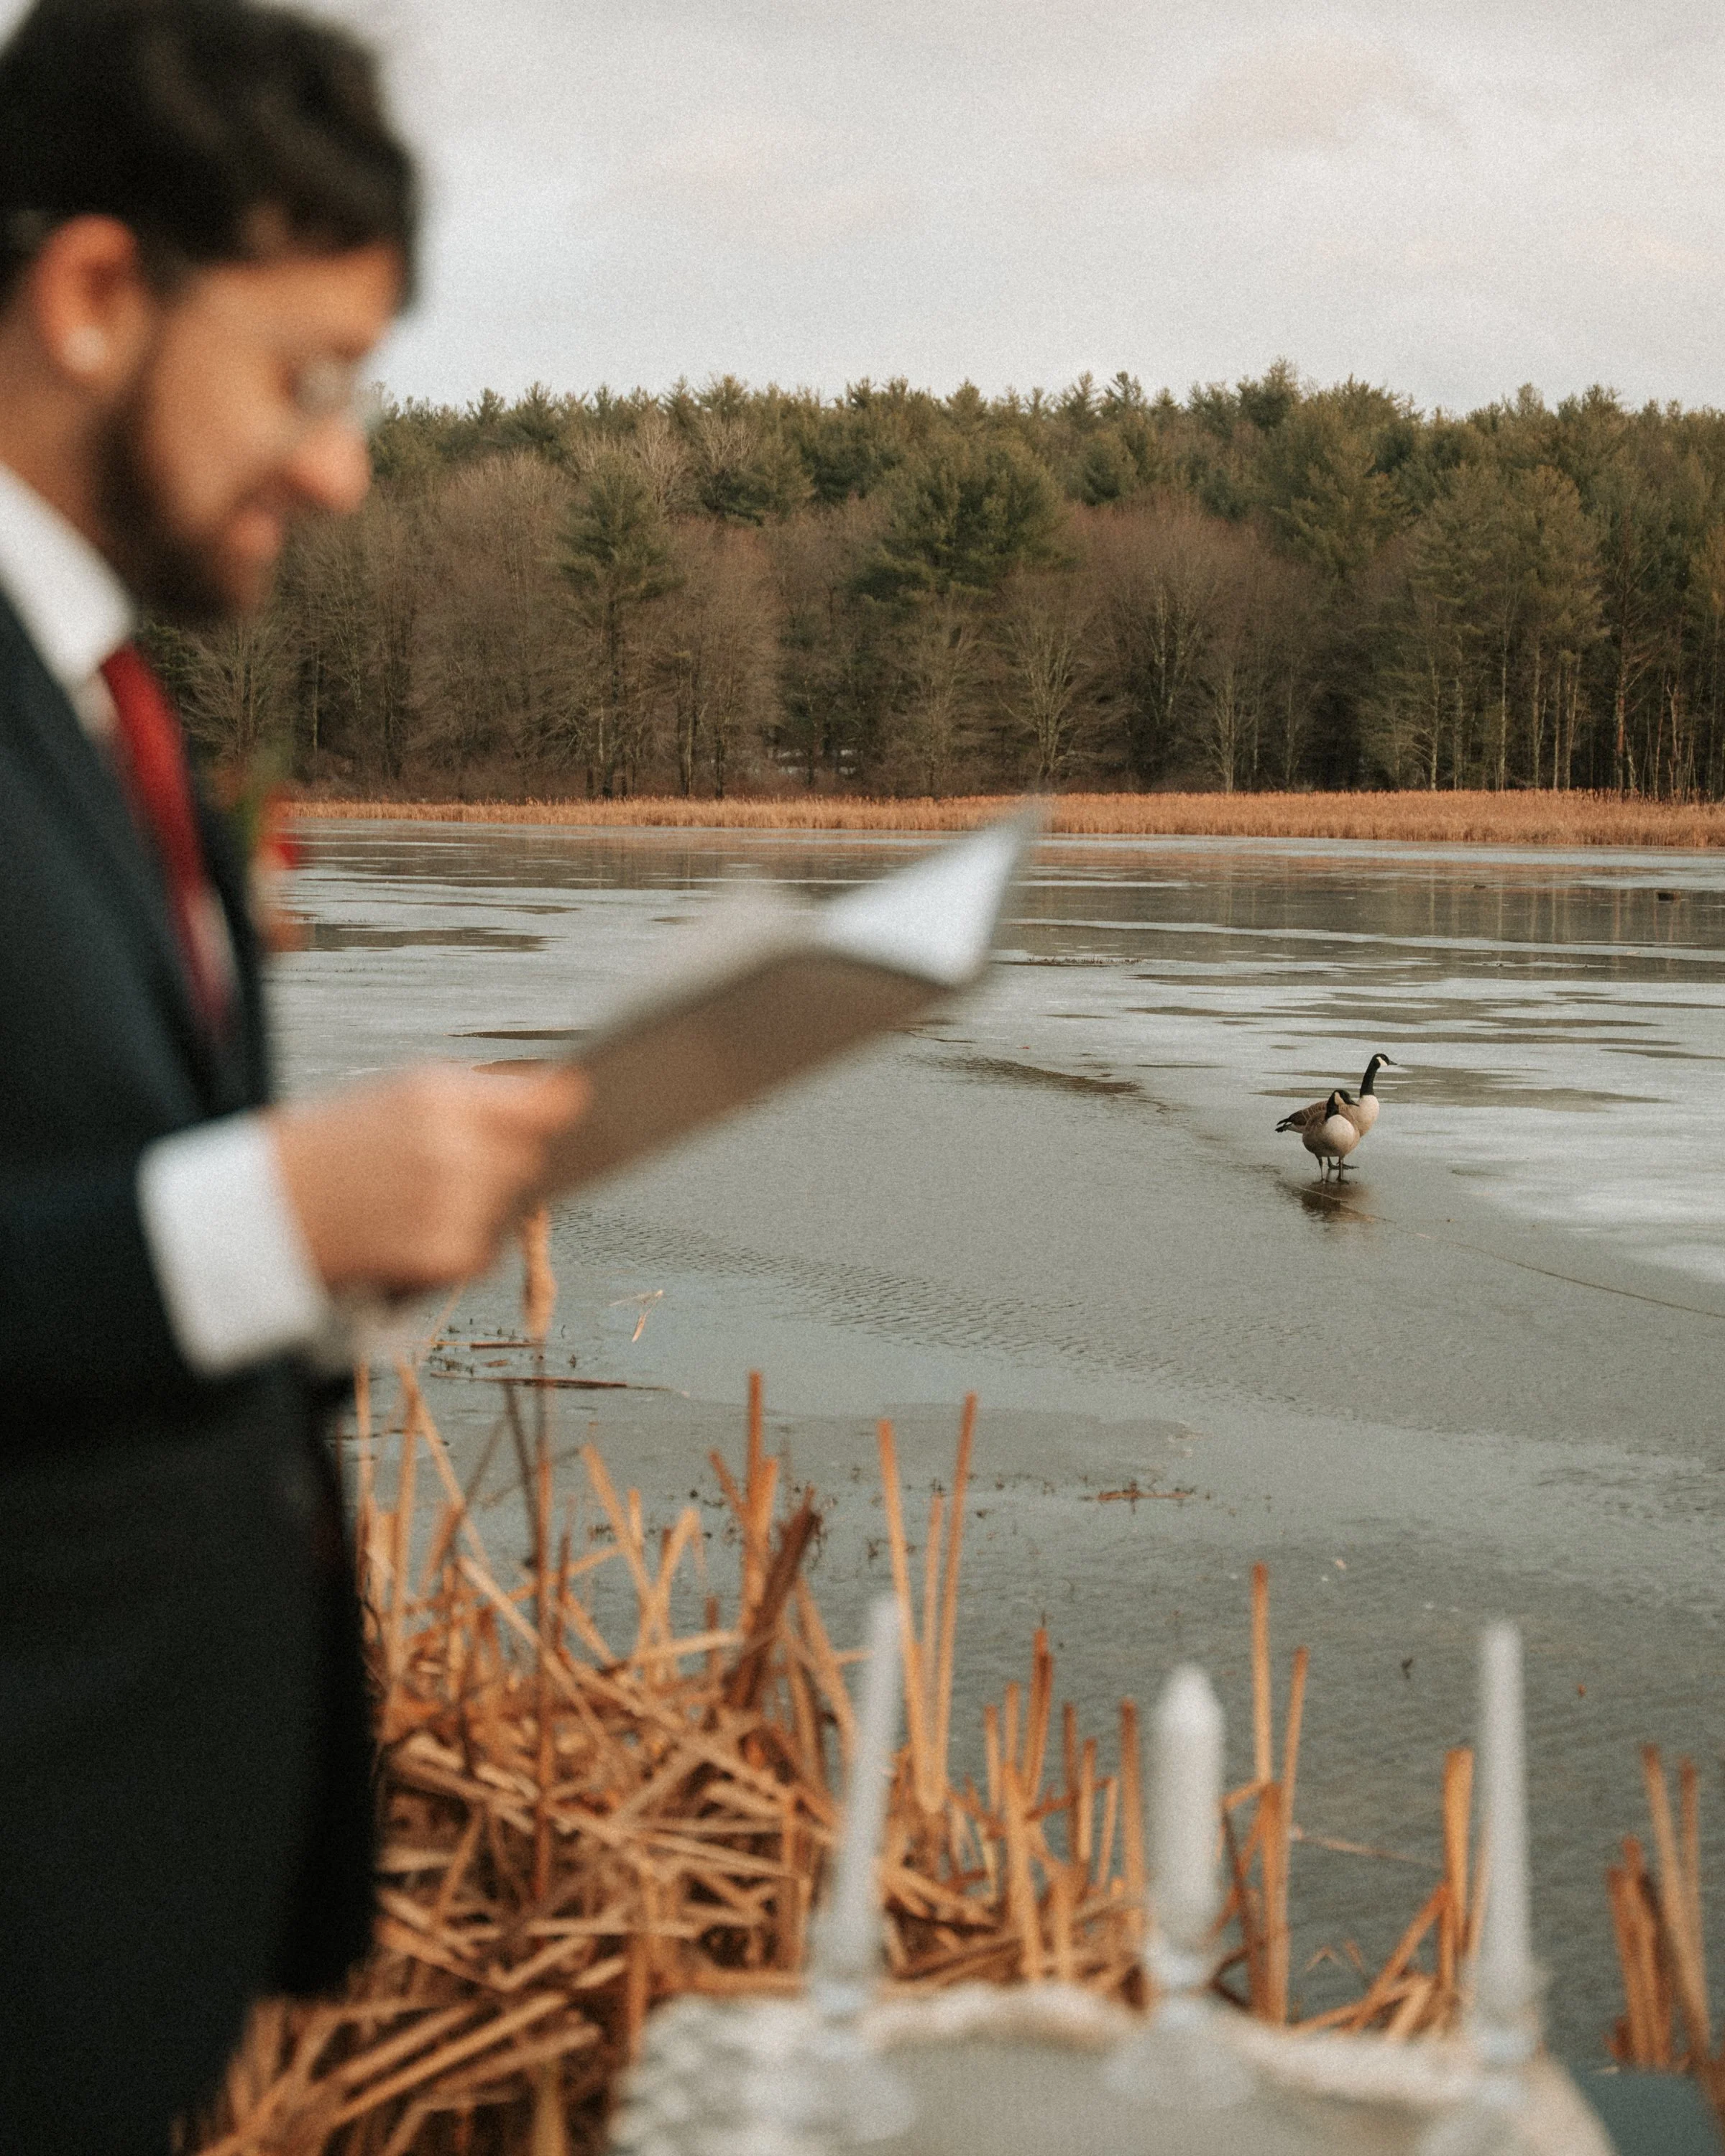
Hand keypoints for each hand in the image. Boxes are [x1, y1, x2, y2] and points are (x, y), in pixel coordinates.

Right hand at [266, 1063, 588, 1295]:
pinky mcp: (445, 1255)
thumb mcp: (396, 1093)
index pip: (547, 1100)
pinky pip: (486, 1253)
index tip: (580, 1103)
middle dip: (506, 1161)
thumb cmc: (331, 1148)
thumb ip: (475, 1095)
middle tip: (451, 1165)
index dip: (566, 1104)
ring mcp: (452, 1204)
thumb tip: (555, 1094)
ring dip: (482, 1207)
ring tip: (415, 1201)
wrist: (265, 1212)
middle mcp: (454, 1147)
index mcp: (441, 1095)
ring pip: (511, 1206)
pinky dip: (459, 1248)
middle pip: (532, 1156)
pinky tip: (409, 1233)